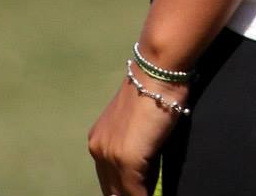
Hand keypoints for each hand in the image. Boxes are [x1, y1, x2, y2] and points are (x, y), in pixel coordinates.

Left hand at [87, 74, 183, 195]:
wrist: (157, 71)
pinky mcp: (127, 159)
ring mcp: (111, 155)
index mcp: (98, 140)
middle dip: (126, 195)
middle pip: (111, 189)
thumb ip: (134, 148)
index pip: (108, 178)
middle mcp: (98, 149)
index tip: (136, 193)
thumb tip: (144, 174)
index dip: (123, 191)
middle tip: (140, 195)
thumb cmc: (155, 91)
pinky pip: (135, 192)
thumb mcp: (138, 125)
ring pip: (120, 193)